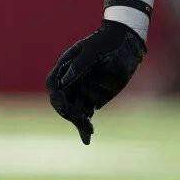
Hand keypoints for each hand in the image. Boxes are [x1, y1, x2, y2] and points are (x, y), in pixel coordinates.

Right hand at [45, 20, 145, 143]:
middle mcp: (70, 81)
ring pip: (75, 111)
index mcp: (65, 68)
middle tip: (83, 123)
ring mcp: (81, 91)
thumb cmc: (106, 42)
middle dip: (71, 114)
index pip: (54, 86)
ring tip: (88, 132)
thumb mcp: (93, 51)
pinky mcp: (93, 98)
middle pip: (64, 102)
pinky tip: (87, 136)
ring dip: (79, 123)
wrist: (126, 43)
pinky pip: (86, 114)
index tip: (64, 107)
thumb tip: (66, 81)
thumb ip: (80, 66)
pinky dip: (84, 126)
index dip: (57, 98)